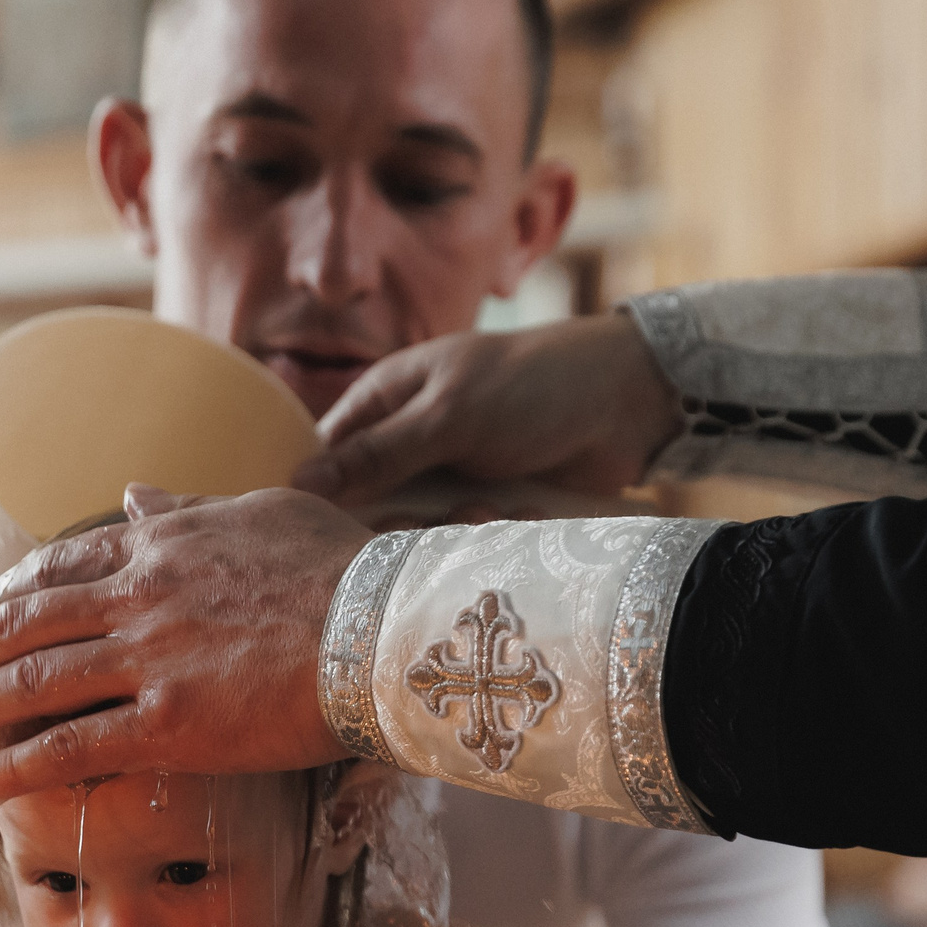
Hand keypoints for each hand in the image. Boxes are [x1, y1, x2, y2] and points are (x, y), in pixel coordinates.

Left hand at [0, 483, 368, 804]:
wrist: (389, 624)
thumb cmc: (351, 567)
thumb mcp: (266, 512)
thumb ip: (190, 508)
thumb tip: (133, 493)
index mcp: (160, 545)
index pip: (57, 570)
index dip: (2, 600)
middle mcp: (138, 597)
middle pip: (22, 625)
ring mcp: (148, 661)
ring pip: (29, 684)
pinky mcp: (170, 725)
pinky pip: (70, 749)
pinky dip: (11, 767)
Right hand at [293, 315, 685, 508]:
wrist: (627, 404)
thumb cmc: (533, 386)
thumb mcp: (448, 415)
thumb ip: (378, 453)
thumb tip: (299, 483)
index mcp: (385, 400)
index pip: (326, 458)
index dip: (322, 499)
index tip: (327, 537)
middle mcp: (410, 441)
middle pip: (369, 507)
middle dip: (401, 523)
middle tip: (432, 521)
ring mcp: (450, 476)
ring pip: (419, 531)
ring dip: (451, 533)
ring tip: (490, 513)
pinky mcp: (488, 507)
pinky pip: (463, 540)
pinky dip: (487, 537)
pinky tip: (519, 517)